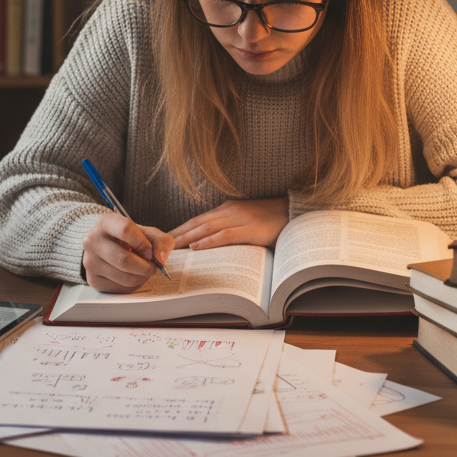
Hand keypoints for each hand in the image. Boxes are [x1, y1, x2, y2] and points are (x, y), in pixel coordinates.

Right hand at [81, 213, 174, 293]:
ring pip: (124, 277)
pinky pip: (120, 288)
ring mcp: (90, 262)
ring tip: (144, 270)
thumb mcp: (147, 233)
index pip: (125, 230)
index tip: (150, 252)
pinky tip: (132, 276)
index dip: (143, 243)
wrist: (110, 248)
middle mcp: (92, 241)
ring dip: (141, 277)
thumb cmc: (131, 239)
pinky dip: (133, 285)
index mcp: (106, 222)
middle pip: (124, 260)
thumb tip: (161, 258)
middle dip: (146, 267)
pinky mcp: (93, 280)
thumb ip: (161, 241)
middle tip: (153, 267)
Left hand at [168, 197, 289, 250]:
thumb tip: (211, 241)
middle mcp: (230, 211)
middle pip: (197, 223)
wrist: (295, 213)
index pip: (198, 219)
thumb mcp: (246, 219)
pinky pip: (224, 235)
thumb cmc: (272, 219)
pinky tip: (197, 247)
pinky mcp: (249, 229)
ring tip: (171, 248)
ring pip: (206, 228)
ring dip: (187, 239)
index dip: (181, 228)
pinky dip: (208, 241)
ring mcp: (239, 219)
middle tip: (161, 245)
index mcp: (228, 209)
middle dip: (178, 234)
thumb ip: (230, 226)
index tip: (166, 238)